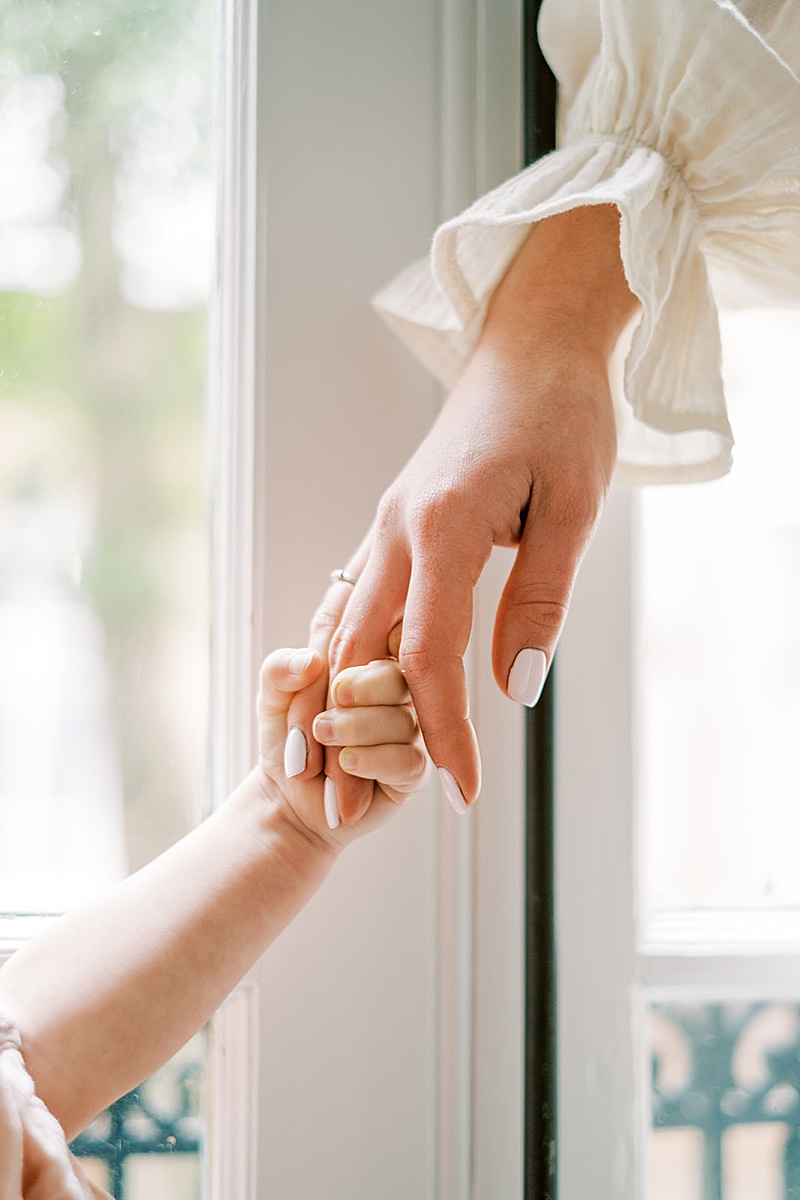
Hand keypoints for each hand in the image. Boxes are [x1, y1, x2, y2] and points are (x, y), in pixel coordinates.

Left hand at [258, 648, 428, 845]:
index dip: (354, 657)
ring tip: (323, 737)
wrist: (289, 796)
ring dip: (358, 728)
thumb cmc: (289, 740)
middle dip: (362, 691)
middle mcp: (396, 694)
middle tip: (326, 709)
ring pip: (402, 720)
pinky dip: (374, 760)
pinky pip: (408, 760)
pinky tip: (347, 762)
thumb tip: (309, 660)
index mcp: (368, 663)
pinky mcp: (413, 771)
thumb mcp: (271, 699)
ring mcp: (409, 731)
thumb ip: (279, 670)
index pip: (377, 643)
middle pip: (398, 678)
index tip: (325, 675)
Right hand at [288, 205, 638, 819]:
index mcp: (442, 529)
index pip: (428, 657)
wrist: (531, 343)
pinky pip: (354, 601)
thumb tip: (514, 688)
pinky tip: (344, 692)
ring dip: (335, 701)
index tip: (459, 792)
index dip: (441, 732)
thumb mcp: (573, 509)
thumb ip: (540, 599)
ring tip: (326, 768)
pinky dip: (345, 655)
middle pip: (360, 653)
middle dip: (356, 736)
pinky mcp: (393, 524)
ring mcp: (386, 526)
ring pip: (343, 628)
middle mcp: (396, 531)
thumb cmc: (562, 416)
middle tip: (353, 809)